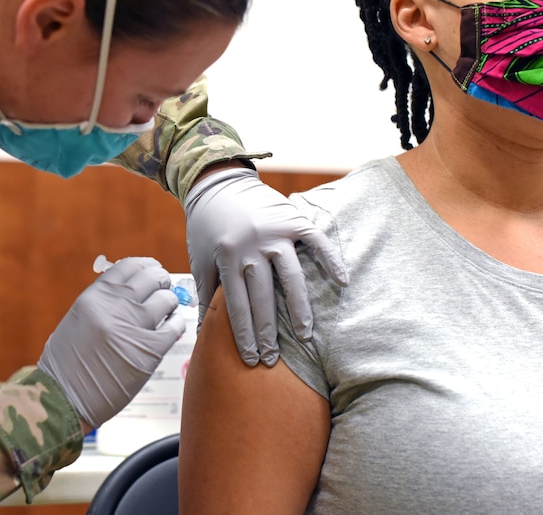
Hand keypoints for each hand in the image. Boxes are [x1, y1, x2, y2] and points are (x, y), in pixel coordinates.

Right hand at [36, 257, 184, 428]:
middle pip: (151, 278)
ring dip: (170, 302)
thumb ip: (102, 302)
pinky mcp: (148, 352)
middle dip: (161, 280)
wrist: (62, 399)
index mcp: (94, 296)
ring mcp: (133, 328)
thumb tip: (130, 290)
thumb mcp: (77, 320)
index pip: (128, 266)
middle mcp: (114, 306)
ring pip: (166, 299)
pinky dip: (176, 325)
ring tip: (168, 309)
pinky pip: (174, 327)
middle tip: (163, 287)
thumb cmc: (65, 364)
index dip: (145, 266)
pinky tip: (171, 328)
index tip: (152, 269)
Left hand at [184, 167, 346, 366]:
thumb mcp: (200, 259)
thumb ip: (206, 295)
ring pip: (291, 277)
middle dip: (268, 332)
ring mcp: (275, 233)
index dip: (245, 335)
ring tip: (304, 335)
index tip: (252, 359)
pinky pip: (317, 242)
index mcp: (226, 257)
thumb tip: (204, 335)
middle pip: (264, 297)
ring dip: (299, 308)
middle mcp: (252, 246)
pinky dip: (331, 260)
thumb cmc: (205, 227)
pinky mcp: (293, 219)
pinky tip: (342, 282)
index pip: (237, 305)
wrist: (217, 182)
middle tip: (274, 358)